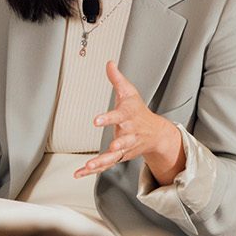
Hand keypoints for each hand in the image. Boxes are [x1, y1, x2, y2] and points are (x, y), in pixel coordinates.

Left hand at [75, 61, 184, 183]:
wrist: (156, 134)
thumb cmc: (139, 111)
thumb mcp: (130, 92)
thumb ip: (117, 79)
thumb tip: (109, 63)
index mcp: (128, 117)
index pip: (118, 116)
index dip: (108, 118)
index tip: (97, 120)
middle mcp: (129, 134)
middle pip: (124, 140)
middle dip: (118, 144)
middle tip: (111, 146)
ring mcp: (125, 147)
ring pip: (115, 156)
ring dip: (102, 162)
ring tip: (90, 165)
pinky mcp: (120, 156)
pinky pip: (106, 165)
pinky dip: (93, 170)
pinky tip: (79, 173)